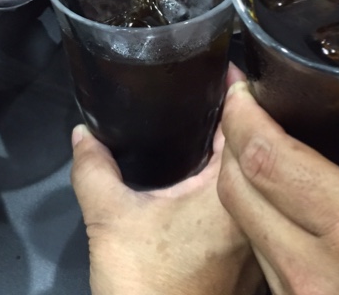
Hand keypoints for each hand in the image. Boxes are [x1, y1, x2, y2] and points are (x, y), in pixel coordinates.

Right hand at [70, 77, 263, 294]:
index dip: (235, 93)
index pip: (244, 129)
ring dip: (237, 151)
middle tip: (212, 84)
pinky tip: (207, 174)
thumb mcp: (109, 220)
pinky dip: (233, 183)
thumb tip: (82, 132)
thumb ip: (94, 170)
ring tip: (209, 118)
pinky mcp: (245, 262)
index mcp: (230, 197)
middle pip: (255, 152)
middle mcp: (255, 217)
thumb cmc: (141, 284)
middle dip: (239, 116)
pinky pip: (247, 206)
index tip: (222, 65)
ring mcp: (255, 244)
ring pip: (255, 182)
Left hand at [218, 82, 338, 294]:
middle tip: (243, 108)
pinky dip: (257, 217)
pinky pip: (262, 256)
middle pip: (236, 190)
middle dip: (230, 140)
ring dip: (241, 179)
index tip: (240, 87)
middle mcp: (317, 272)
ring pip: (243, 226)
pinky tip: (276, 196)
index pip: (265, 158)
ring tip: (255, 144)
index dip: (241, 115)